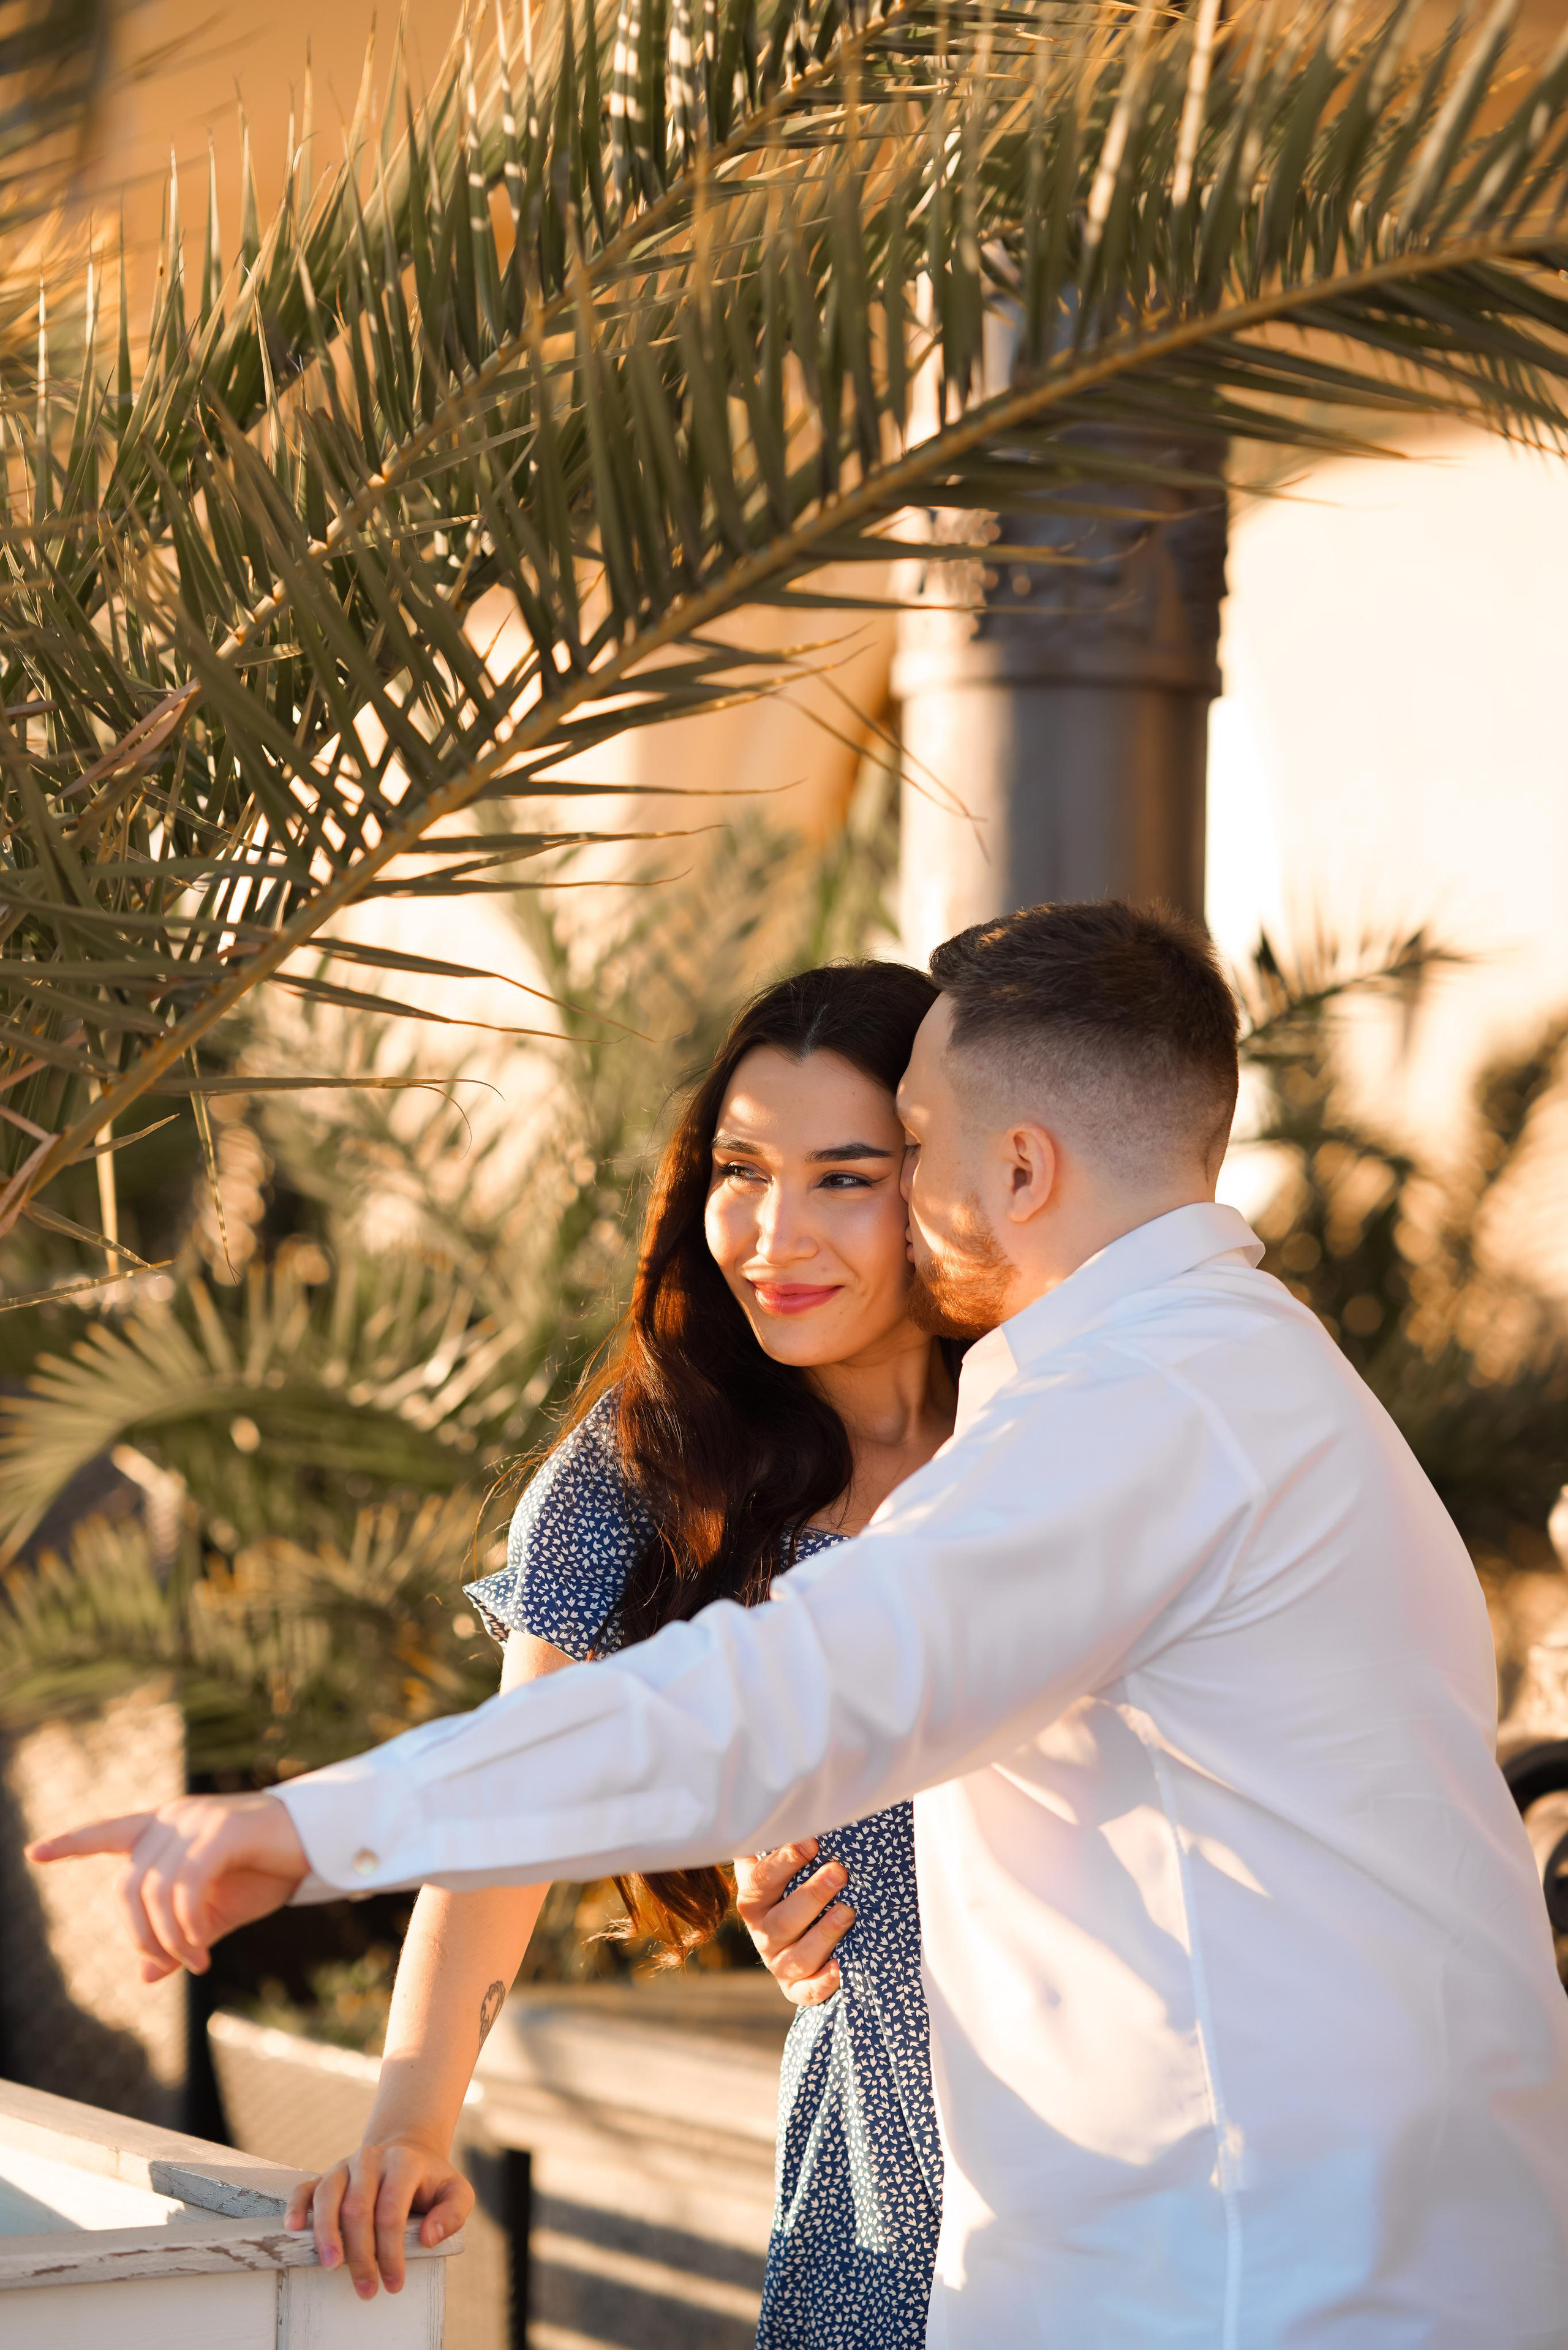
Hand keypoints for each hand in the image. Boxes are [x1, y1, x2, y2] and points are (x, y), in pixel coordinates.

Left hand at [27, 1792, 307, 1980]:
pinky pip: (185, 1888)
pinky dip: (186, 1928)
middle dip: (140, 1935)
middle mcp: (175, 1817)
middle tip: (173, 1963)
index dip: (72, 1843)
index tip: (33, 1853)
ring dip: (168, 1940)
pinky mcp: (222, 1831)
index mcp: (169, 1827)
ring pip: (154, 1892)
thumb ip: (179, 1936)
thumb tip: (143, 1974)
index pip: (110, 1832)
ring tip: (195, 1962)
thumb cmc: (267, 1871)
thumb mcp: (216, 1912)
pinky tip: (201, 1951)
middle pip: (128, 1885)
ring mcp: (197, 1821)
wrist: (321, 1843)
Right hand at [285, 2133, 472, 2297]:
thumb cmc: (430, 2182)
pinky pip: (305, 2187)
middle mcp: (370, 2159)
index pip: (392, 2209)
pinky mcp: (325, 2175)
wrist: (406, 2152)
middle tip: (366, 2288)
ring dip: (327, 2234)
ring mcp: (344, 2166)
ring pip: (328, 2196)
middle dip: (360, 2253)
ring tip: (331, 2266)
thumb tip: (428, 2237)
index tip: (394, 2283)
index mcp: (403, 2162)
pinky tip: (294, 2227)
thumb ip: (453, 2212)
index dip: (391, 2250)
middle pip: (358, 2207)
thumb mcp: (456, 2191)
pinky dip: (296, 2206)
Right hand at [734, 1838, 853, 2007]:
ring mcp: (779, 1963)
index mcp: (754, 1899)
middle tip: (840, 1872)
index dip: (784, 1861)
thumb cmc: (792, 1887)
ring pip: (797, 1956)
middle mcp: (762, 1932)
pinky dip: (821, 1984)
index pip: (762, 1880)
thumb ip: (778, 1838)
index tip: (812, 1841)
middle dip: (811, 1895)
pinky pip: (806, 1992)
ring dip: (823, 1934)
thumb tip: (786, 1797)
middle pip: (781, 1920)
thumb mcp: (781, 1864)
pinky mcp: (797, 1988)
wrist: (793, 1940)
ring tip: (848, 1912)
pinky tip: (840, 1969)